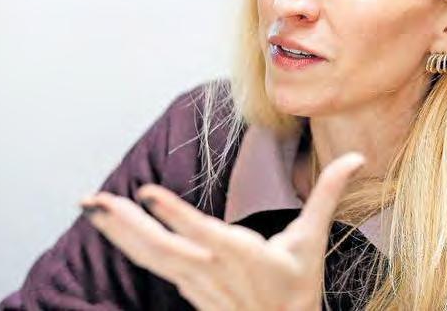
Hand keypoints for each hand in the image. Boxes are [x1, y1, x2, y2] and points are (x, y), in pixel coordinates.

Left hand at [79, 151, 365, 310]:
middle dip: (124, 223)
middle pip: (160, 247)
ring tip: (89, 206)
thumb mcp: (312, 240)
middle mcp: (210, 269)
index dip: (173, 214)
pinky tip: (110, 226)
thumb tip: (357, 158)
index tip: (147, 194)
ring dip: (117, 231)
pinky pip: (151, 263)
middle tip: (92, 200)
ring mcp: (194, 281)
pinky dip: (127, 244)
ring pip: (149, 256)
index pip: (201, 232)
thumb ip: (328, 194)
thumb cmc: (296, 286)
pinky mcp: (186, 286)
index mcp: (240, 255)